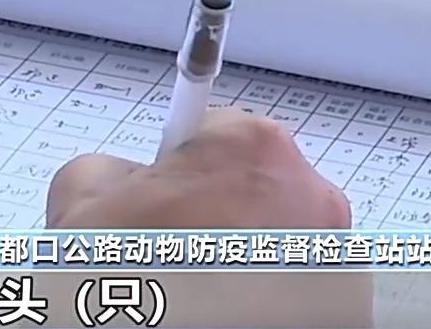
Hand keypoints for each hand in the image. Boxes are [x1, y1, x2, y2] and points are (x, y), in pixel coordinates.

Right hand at [45, 108, 370, 327]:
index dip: (180, 163)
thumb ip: (102, 169)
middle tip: (172, 243)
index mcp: (251, 146)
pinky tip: (228, 299)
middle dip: (213, 206)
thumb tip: (114, 178)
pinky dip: (270, 282)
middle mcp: (309, 190)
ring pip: (277, 228)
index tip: (177, 167)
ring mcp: (334, 248)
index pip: (215, 131)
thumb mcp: (83, 206)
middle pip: (251, 181)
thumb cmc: (143, 282)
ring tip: (199, 278)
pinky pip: (299, 271)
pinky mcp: (347, 294)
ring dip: (245, 245)